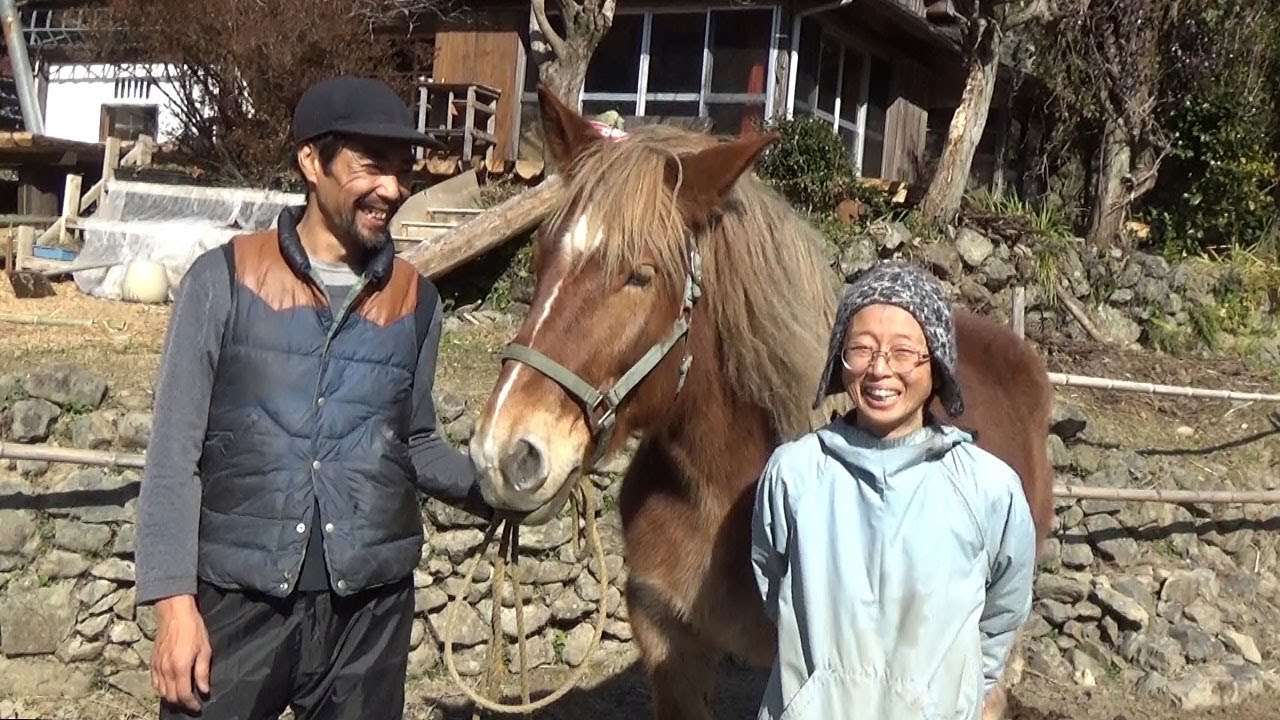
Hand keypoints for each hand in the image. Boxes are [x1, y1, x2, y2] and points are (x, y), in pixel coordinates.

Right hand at [150, 594, 211, 711]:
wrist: (174, 613)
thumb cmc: (193, 629)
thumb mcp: (204, 649)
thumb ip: (202, 672)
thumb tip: (204, 690)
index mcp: (180, 667)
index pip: (183, 695)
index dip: (191, 704)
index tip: (198, 707)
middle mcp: (166, 670)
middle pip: (171, 697)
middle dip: (181, 704)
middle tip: (192, 703)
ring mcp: (157, 666)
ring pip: (161, 692)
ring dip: (171, 698)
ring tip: (182, 697)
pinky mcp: (152, 662)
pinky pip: (154, 682)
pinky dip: (162, 689)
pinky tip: (170, 687)